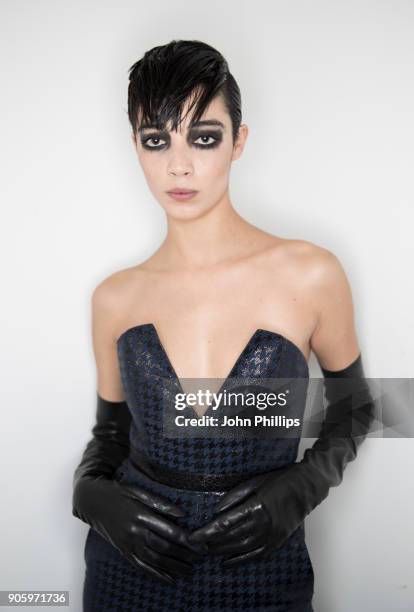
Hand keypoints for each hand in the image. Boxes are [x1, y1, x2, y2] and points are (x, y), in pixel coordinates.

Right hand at [73, 475, 206, 583]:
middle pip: (164, 548)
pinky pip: (141, 567)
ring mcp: (128, 544)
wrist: (91, 501)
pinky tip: (169, 579)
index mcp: (140, 515)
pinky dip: (156, 575)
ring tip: (190, 572)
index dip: (187, 540)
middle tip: (201, 559)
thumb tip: (182, 513)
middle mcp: (134, 533)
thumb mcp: (137, 490)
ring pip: (155, 561)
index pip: (169, 532)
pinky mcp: (123, 551)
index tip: (200, 544)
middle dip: (184, 555)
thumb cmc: (116, 491)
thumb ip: (159, 502)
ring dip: (174, 568)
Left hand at [187, 469, 292, 566]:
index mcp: (256, 506)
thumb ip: (234, 496)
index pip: (225, 523)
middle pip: (230, 538)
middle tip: (195, 545)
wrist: (307, 487)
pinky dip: (241, 560)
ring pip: (241, 548)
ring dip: (222, 552)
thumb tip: (217, 509)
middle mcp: (263, 524)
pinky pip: (256, 555)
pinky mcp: (278, 541)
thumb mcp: (255, 481)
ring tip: (207, 552)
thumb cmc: (280, 480)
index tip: (193, 537)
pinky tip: (228, 562)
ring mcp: (272, 535)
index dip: (207, 532)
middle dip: (210, 543)